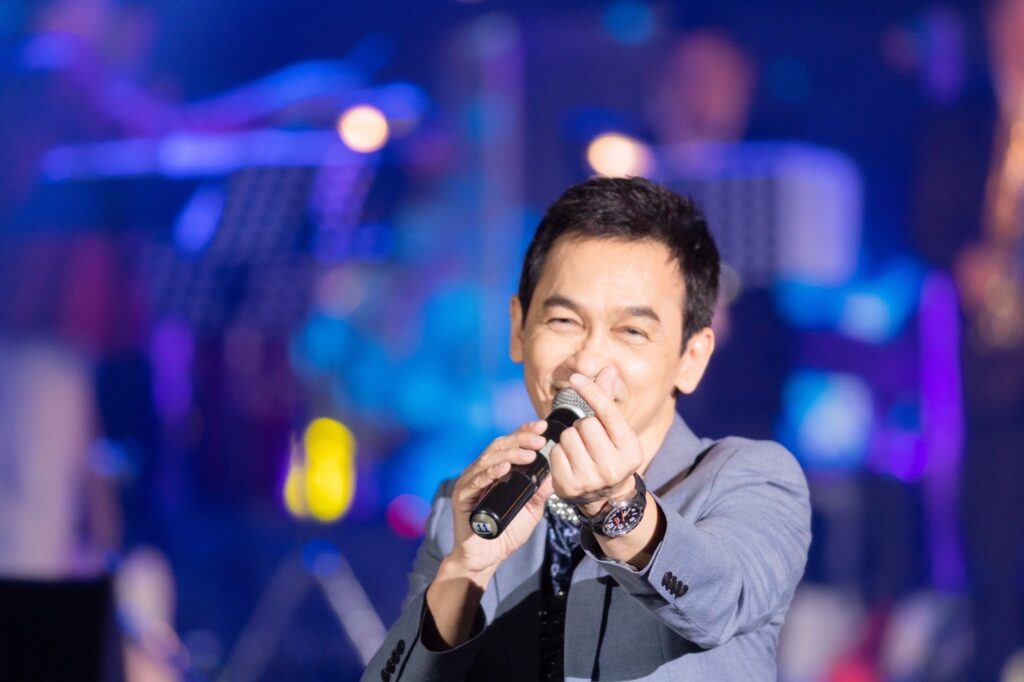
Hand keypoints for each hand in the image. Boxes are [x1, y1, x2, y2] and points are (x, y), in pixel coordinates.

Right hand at [446, 421, 553, 578]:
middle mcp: (481, 472)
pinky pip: (475, 481)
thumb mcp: (531, 511)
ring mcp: (469, 483)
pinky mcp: (462, 497)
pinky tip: (504, 468)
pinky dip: (490, 472)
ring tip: (529, 454)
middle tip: (540, 439)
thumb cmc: (505, 534)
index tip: (542, 427)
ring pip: (488, 459)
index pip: (509, 445)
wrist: (486, 559)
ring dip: (510, 454)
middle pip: (499, 447)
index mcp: (495, 472)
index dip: (523, 432)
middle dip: (521, 440)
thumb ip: (540, 493)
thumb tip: (555, 472)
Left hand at [549, 367, 643, 516]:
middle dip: (583, 425)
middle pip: (585, 424)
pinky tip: (570, 462)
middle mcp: (613, 468)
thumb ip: (608, 400)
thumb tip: (608, 369)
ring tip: (581, 451)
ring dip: (570, 438)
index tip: (576, 378)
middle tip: (590, 439)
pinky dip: (559, 452)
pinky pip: (555, 451)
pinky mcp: (569, 487)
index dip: (591, 392)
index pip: (608, 413)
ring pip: (568, 436)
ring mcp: (590, 480)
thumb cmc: (610, 453)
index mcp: (630, 450)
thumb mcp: (615, 431)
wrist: (606, 497)